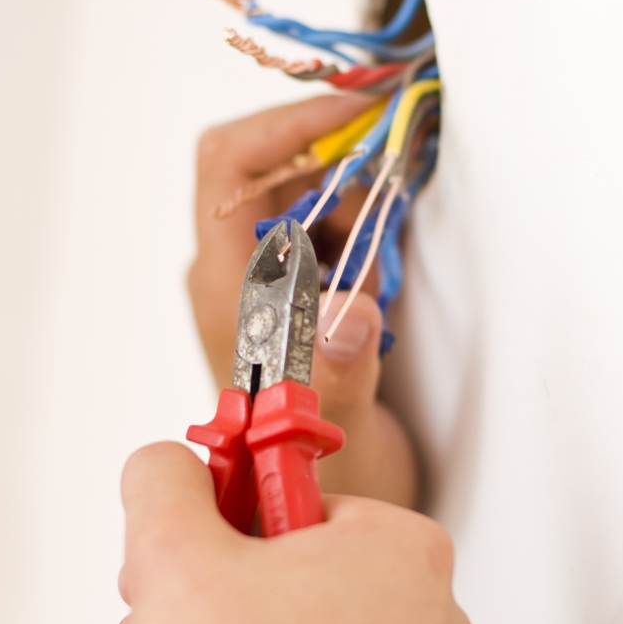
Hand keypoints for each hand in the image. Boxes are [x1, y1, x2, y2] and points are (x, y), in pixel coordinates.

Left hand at [188, 96, 416, 507]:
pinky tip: (380, 278)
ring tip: (384, 261)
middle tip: (395, 192)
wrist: (308, 507)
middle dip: (339, 164)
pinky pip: (327, 228)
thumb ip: (339, 373)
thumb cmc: (310, 476)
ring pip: (305, 193)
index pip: (230, 164)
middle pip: (272, 166)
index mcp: (227, 290)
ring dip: (356, 202)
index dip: (289, 122)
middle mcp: (236, 274)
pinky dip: (363, 229)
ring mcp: (265, 281)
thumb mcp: (337, 434)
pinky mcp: (295, 293)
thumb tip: (349, 312)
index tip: (361, 116)